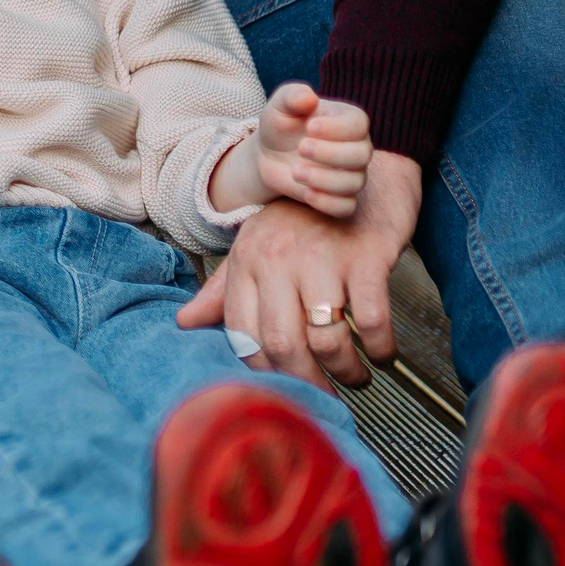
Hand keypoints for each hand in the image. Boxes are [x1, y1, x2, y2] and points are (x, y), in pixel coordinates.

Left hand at [177, 150, 422, 388]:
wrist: (350, 166)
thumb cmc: (300, 218)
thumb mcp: (253, 246)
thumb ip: (221, 289)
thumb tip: (182, 323)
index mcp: (246, 261)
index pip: (241, 333)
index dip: (262, 370)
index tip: (281, 388)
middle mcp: (278, 260)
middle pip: (282, 343)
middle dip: (304, 382)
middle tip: (325, 400)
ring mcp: (323, 257)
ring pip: (326, 338)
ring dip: (346, 371)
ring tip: (357, 377)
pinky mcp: (366, 257)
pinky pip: (373, 318)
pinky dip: (380, 347)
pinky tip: (382, 354)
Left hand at [251, 83, 372, 218]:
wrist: (270, 154)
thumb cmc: (281, 125)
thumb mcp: (280, 105)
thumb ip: (292, 95)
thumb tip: (308, 97)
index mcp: (348, 121)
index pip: (358, 124)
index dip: (337, 128)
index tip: (309, 127)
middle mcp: (357, 148)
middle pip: (362, 155)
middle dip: (331, 154)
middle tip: (301, 148)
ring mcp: (351, 174)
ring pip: (354, 182)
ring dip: (324, 179)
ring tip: (295, 171)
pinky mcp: (340, 198)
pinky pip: (346, 207)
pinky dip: (327, 203)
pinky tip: (306, 193)